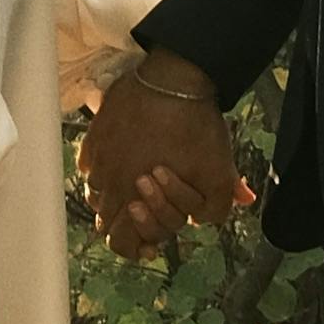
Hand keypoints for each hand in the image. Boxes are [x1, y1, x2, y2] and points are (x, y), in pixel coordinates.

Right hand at [79, 58, 244, 259]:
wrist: (174, 77)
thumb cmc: (194, 128)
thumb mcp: (218, 172)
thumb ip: (218, 205)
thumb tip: (233, 209)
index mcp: (135, 199)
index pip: (119, 242)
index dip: (135, 247)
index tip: (150, 243)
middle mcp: (110, 182)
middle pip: (105, 221)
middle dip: (129, 220)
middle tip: (148, 208)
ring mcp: (98, 157)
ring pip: (96, 193)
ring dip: (115, 195)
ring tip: (137, 183)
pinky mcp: (95, 134)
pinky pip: (89, 164)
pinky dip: (103, 169)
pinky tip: (122, 160)